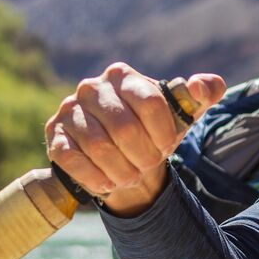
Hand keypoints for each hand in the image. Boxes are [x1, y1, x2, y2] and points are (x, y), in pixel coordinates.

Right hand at [44, 62, 224, 215]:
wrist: (121, 155)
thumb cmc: (154, 130)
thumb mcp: (184, 113)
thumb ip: (204, 93)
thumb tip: (203, 85)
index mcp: (123, 76)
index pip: (151, 103)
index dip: (163, 133)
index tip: (167, 147)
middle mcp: (92, 87)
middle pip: (125, 128)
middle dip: (144, 155)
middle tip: (149, 165)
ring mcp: (69, 110)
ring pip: (99, 146)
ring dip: (121, 170)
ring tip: (131, 175)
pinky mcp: (54, 135)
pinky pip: (72, 159)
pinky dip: (95, 177)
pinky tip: (108, 183)